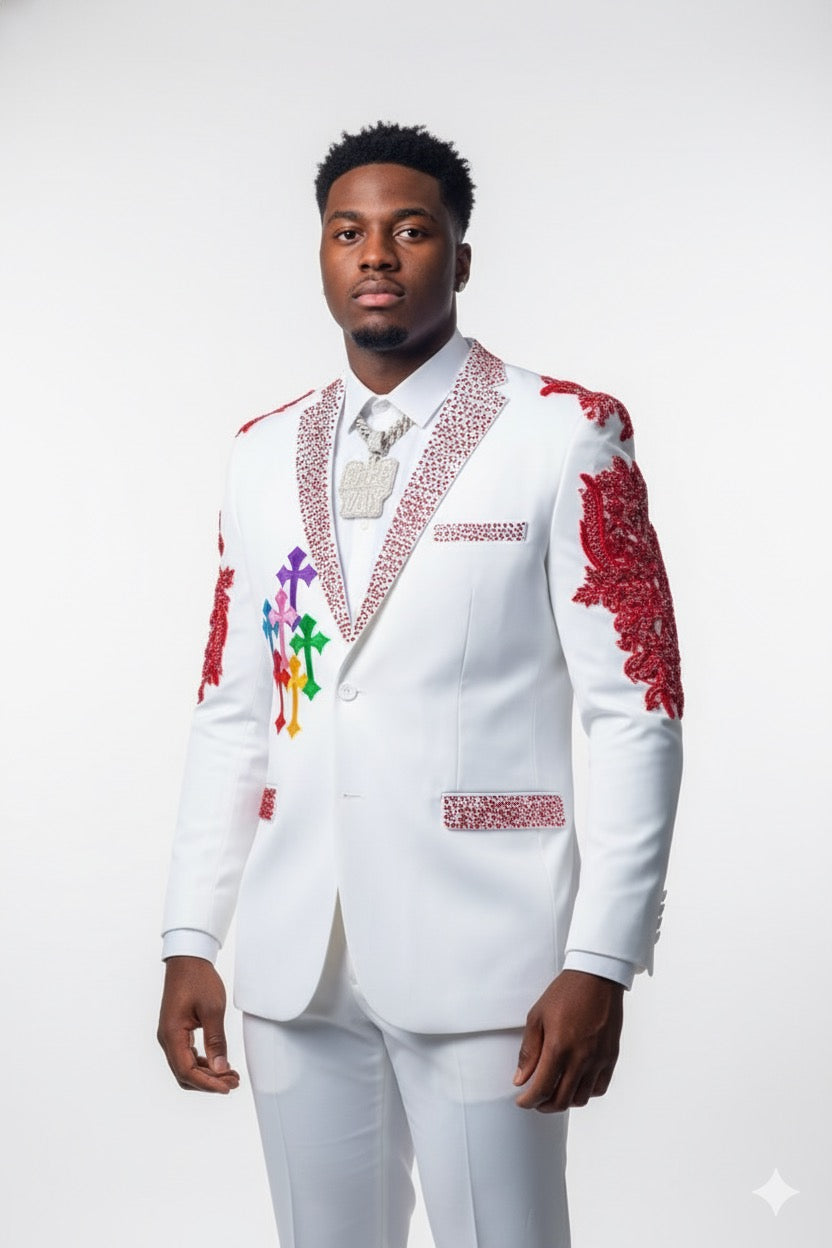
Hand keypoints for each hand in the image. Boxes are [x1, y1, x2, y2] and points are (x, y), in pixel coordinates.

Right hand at [157, 956, 239, 1093]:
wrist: (188, 960)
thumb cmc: (198, 980)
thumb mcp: (213, 1010)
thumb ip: (216, 1041)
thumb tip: (220, 1068)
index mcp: (171, 1035)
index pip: (186, 1071)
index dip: (207, 1084)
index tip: (226, 1088)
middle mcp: (166, 1039)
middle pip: (184, 1074)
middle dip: (208, 1082)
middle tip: (233, 1082)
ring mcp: (170, 1036)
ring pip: (185, 1067)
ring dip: (207, 1074)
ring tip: (230, 1075)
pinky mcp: (176, 1031)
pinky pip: (186, 1056)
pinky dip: (202, 1063)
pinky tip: (219, 1063)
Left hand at [513, 969, 623, 1111]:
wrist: (597, 978)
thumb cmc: (565, 993)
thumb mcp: (537, 1016)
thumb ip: (529, 1051)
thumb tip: (521, 1079)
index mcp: (559, 1047)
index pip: (542, 1089)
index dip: (528, 1101)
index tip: (522, 1100)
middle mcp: (581, 1058)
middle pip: (561, 1100)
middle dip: (544, 1106)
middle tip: (535, 1100)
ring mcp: (598, 1059)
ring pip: (581, 1098)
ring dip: (565, 1101)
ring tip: (554, 1092)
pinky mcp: (611, 1057)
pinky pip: (599, 1088)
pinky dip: (586, 1093)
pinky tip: (576, 1084)